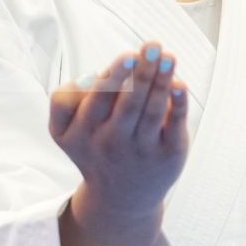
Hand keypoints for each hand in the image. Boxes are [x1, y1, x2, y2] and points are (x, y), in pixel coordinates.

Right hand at [48, 41, 190, 214]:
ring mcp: (140, 151)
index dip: (112, 78)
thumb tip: (93, 74)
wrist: (120, 198)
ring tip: (168, 56)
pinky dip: (177, 106)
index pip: (95, 102)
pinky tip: (180, 85)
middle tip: (151, 47)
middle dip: (140, 73)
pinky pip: (173, 127)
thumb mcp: (65, 131)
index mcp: (80, 134)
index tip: (128, 55)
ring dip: (161, 81)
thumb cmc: (95, 146)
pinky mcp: (167, 156)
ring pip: (151, 111)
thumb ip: (67, 99)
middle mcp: (109, 143)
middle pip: (126, 104)